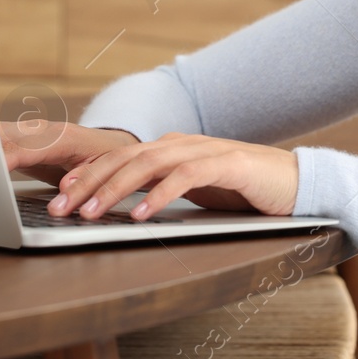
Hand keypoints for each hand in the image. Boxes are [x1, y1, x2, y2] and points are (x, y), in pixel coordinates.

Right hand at [0, 120, 140, 187]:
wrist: (109, 145)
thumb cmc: (107, 160)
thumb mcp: (101, 172)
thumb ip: (83, 181)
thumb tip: (64, 190)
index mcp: (61, 138)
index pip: (24, 148)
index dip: (1, 159)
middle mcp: (41, 130)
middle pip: (1, 136)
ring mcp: (28, 132)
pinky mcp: (19, 139)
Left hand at [45, 132, 299, 221]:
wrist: (297, 183)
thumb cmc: (244, 190)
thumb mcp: (193, 191)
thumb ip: (162, 191)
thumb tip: (123, 209)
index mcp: (170, 148)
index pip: (119, 157)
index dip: (87, 174)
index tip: (59, 195)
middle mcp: (181, 144)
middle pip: (123, 158)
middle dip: (88, 182)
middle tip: (60, 208)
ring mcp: (204, 151)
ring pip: (147, 164)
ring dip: (115, 189)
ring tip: (91, 212)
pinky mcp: (228, 163)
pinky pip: (186, 177)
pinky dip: (160, 194)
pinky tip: (142, 214)